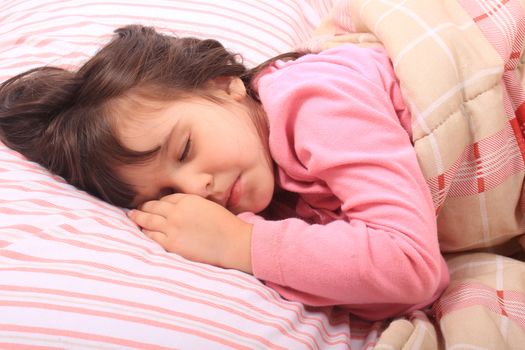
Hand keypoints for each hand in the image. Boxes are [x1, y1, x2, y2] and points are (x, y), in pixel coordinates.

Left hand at [128, 194, 252, 272]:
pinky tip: (142, 231)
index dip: (158, 202)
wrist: (232, 242)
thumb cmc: (225, 224)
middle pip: (152, 207)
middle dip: (143, 207)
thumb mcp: (208, 206)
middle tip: (136, 209)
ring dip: (139, 218)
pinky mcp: (172, 243)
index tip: (154, 205)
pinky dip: (145, 233)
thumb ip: (191, 205)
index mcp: (187, 200)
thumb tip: (179, 208)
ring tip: (132, 217)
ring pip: (148, 220)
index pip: (166, 198)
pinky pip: (152, 236)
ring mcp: (172, 227)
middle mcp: (176, 211)